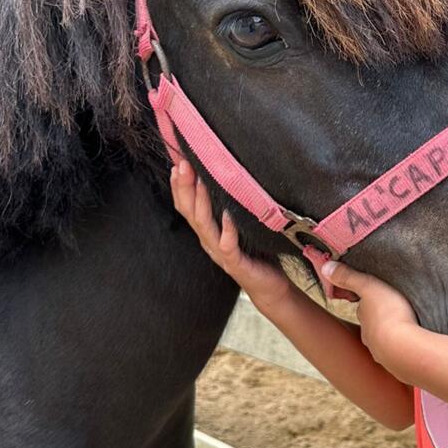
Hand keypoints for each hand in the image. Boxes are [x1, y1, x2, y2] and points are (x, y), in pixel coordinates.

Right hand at [169, 160, 293, 308]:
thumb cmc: (257, 253)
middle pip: (190, 211)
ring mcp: (221, 252)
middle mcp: (210, 241)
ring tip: (200, 181)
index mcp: (209, 231)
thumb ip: (231, 206)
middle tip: (183, 163)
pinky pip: (228, 245)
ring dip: (200, 201)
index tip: (177, 160)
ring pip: (204, 225)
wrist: (269, 287)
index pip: (187, 205)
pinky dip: (227, 229)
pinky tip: (228, 214)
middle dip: (184, 186)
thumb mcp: (241, 225)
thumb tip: (228, 177)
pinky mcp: (236, 263)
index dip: (179, 184)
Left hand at [318, 260, 420, 371]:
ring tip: (406, 329)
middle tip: (394, 312)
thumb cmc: (389, 315)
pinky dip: (406, 349)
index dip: (369, 303)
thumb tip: (324, 267)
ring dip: (394, 336)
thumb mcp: (369, 287)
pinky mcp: (401, 365)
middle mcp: (370, 340)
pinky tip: (413, 346)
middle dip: (382, 321)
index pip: (363, 310)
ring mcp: (385, 355)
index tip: (377, 296)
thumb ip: (349, 277)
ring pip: (387, 343)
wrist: (406, 350)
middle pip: (374, 327)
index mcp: (364, 321)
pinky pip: (402, 355)